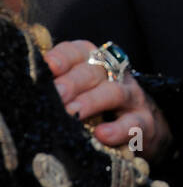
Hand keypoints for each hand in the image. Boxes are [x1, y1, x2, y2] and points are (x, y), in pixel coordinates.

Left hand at [43, 40, 171, 163]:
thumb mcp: (80, 92)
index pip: (78, 52)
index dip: (63, 57)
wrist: (141, 123)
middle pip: (93, 71)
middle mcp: (114, 74)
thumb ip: (60, 88)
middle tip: (57, 95)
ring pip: (114, 92)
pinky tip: (102, 134)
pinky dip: (118, 129)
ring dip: (93, 102)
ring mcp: (131, 96)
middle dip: (73, 82)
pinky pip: (134, 123)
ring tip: (74, 113)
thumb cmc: (99, 105)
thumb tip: (33, 93)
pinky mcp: (144, 122)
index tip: (49, 66)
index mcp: (94, 62)